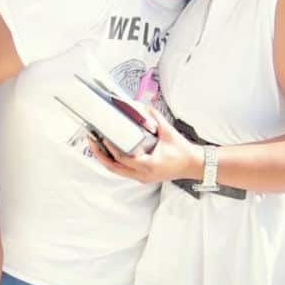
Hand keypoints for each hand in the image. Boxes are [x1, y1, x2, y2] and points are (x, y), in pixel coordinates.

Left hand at [88, 108, 202, 183]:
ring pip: (117, 171)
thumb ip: (154, 117)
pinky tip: (109, 152)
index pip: (124, 158)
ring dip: (105, 159)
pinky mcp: (142, 177)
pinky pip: (123, 171)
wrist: (192, 165)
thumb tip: (141, 106)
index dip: (111, 148)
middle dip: (100, 155)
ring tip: (96, 146)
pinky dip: (114, 162)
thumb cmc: (182, 151)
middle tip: (91, 141)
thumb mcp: (168, 132)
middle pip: (114, 168)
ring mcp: (142, 178)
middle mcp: (143, 175)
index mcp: (149, 165)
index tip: (103, 137)